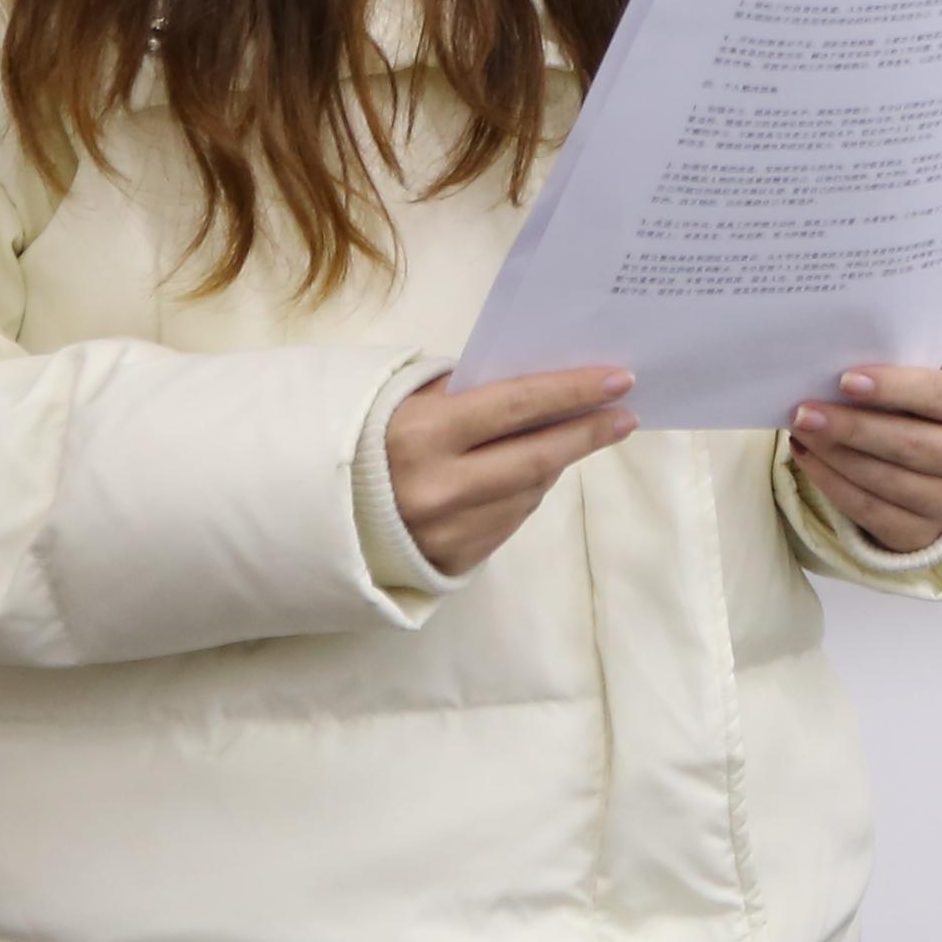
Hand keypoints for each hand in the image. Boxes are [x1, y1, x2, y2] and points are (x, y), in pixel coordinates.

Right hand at [390, 367, 637, 575]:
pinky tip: (533, 473)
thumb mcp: (409, 400)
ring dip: (557, 463)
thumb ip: (470, 393)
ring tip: (573, 438)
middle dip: (587, 432)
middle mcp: (438, 488)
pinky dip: (527, 493)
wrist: (317, 510)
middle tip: (624, 414)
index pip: (516, 406)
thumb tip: (546, 388)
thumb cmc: (370, 437)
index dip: (571, 392)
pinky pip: (508, 521)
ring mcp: (446, 532)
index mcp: (423, 434)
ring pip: (528, 492)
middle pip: (536, 457)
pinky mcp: (451, 561)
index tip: (618, 380)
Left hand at [788, 363, 941, 555]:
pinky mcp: (924, 535)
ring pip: (885, 482)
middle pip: (909, 445)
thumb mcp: (930, 383)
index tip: (845, 380)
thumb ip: (898, 378)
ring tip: (801, 433)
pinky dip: (832, 485)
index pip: (937, 395)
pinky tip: (809, 460)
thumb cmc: (929, 409)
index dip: (892, 387)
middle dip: (851, 428)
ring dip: (834, 456)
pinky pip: (869, 512)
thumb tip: (836, 379)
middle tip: (805, 412)